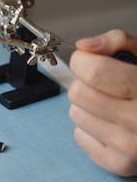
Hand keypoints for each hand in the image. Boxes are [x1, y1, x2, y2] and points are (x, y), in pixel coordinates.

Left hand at [69, 29, 136, 175]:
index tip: (88, 59)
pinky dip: (89, 128)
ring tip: (109, 103)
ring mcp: (130, 146)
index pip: (93, 71)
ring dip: (85, 105)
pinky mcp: (119, 164)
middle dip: (83, 82)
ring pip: (75, 114)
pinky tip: (110, 122)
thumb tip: (85, 46)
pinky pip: (79, 136)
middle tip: (100, 83)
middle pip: (79, 93)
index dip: (83, 60)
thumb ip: (117, 41)